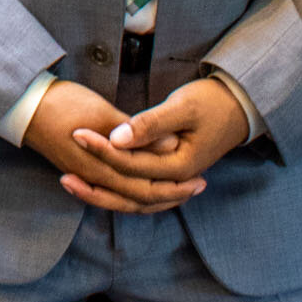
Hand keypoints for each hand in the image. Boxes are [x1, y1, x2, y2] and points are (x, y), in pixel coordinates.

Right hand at [22, 81, 206, 214]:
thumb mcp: (101, 112)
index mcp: (102, 167)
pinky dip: (131, 190)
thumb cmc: (61, 103)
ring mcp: (84, 175)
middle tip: (197, 186)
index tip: (198, 177)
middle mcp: (94, 178)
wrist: (23, 103)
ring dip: (152, 195)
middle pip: (139, 198)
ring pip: (125, 197)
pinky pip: (111, 189)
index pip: (146, 187)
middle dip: (170, 194)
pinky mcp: (77, 167)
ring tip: (175, 188)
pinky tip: (139, 183)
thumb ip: (135, 132)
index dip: (174, 185)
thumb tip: (170, 146)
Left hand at [65, 78, 249, 210]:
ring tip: (71, 184)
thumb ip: (149, 125)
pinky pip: (139, 190)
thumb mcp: (181, 108)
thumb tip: (116, 139)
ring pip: (133, 198)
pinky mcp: (168, 173)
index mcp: (180, 166)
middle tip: (63, 173)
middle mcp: (176, 180)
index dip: (102, 151)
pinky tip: (96, 183)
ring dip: (103, 194)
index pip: (132, 165)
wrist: (238, 107)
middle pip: (130, 191)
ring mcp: (173, 180)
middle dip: (95, 183)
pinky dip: (117, 190)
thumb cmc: (211, 102)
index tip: (75, 134)